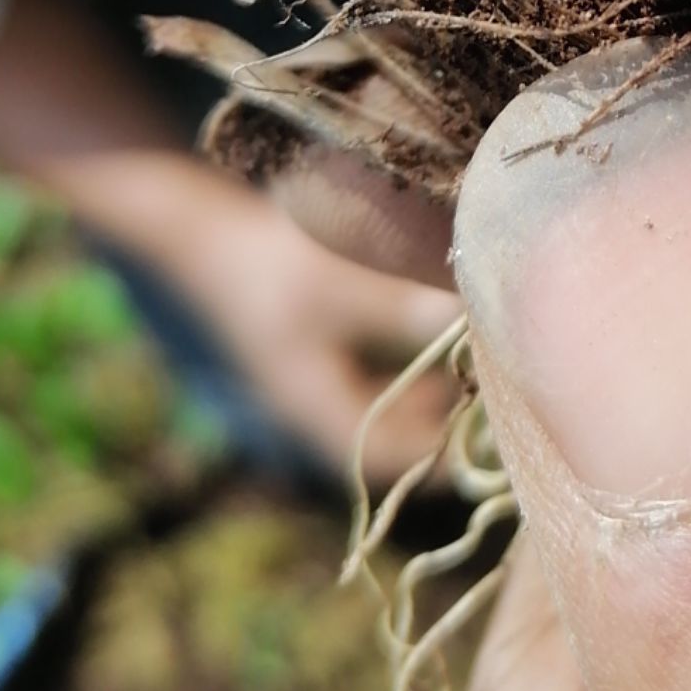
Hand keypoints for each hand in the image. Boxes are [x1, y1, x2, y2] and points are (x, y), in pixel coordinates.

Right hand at [160, 163, 460, 486]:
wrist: (197, 233)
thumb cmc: (266, 264)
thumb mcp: (337, 288)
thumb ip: (402, 310)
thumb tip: (472, 325)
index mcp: (314, 405)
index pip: (385, 457)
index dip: (437, 456)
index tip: (487, 441)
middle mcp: (310, 401)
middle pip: (384, 435)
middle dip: (437, 423)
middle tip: (493, 402)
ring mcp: (306, 374)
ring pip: (377, 403)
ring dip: (422, 393)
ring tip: (471, 370)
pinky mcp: (308, 343)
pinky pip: (366, 372)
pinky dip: (402, 363)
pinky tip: (432, 330)